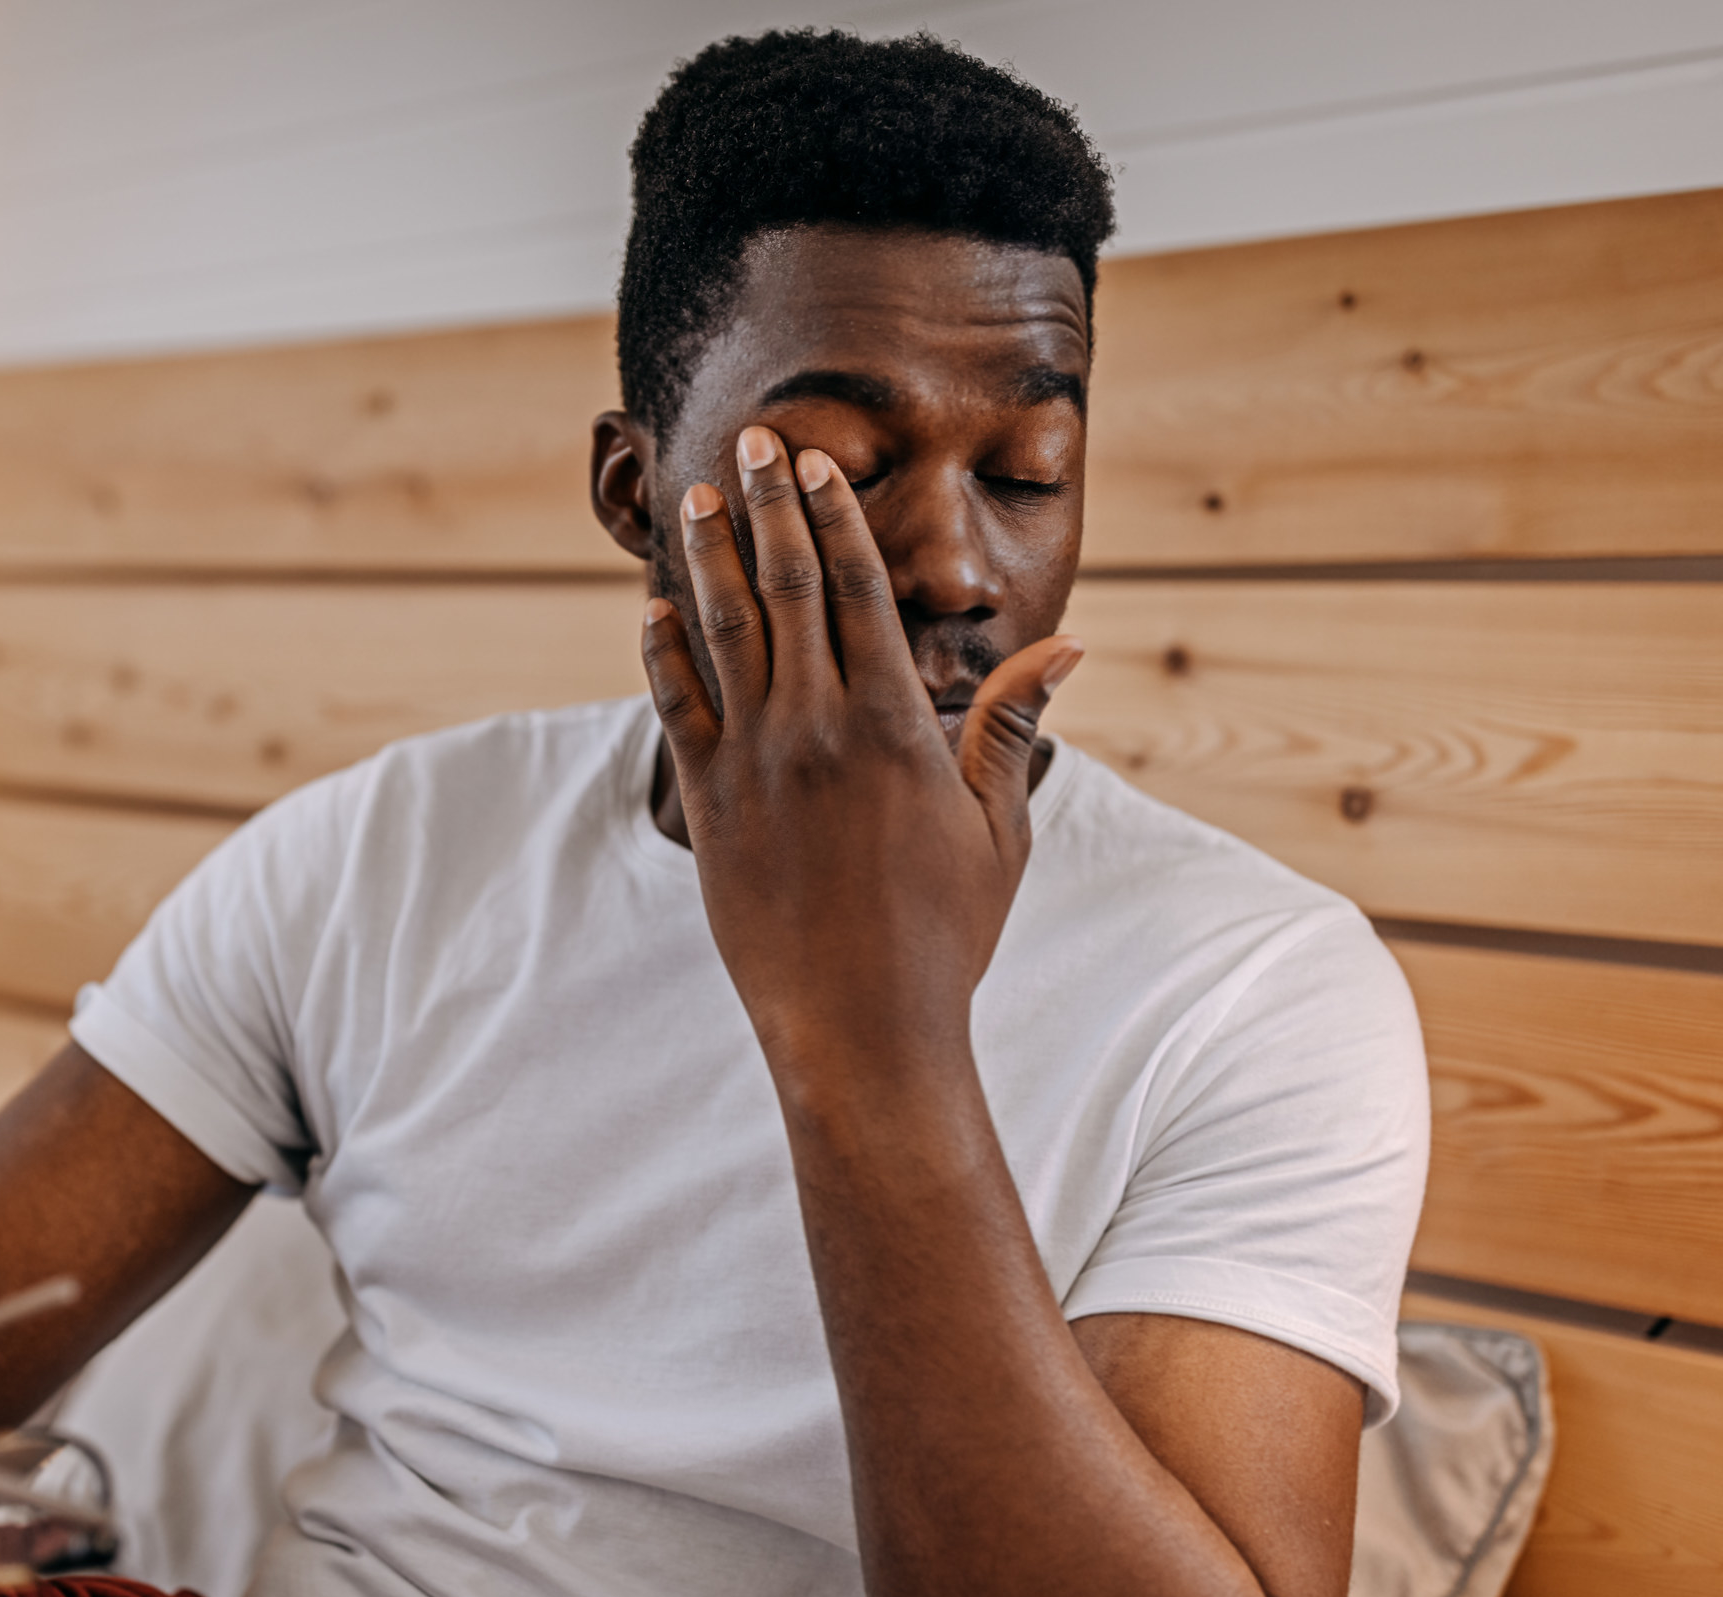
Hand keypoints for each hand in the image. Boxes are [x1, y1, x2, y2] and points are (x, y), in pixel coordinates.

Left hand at [640, 424, 1081, 1081]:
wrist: (860, 1027)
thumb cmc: (946, 935)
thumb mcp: (999, 827)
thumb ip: (1013, 725)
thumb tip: (1066, 644)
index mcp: (893, 723)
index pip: (858, 590)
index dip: (832, 517)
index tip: (814, 463)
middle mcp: (816, 728)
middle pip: (785, 588)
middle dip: (767, 507)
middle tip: (753, 442)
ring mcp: (753, 764)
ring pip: (722, 633)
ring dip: (709, 557)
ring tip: (699, 497)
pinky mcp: (710, 805)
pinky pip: (677, 708)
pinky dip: (663, 651)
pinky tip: (656, 607)